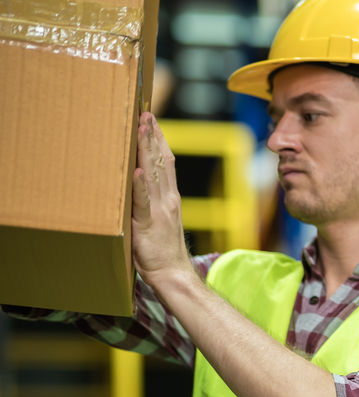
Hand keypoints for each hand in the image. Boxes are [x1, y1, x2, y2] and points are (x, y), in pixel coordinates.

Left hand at [131, 112, 192, 285]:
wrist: (173, 274)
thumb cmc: (163, 251)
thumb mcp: (161, 221)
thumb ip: (152, 202)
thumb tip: (140, 183)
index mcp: (171, 198)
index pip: (167, 163)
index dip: (159, 139)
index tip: (151, 119)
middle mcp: (168, 200)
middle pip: (161, 162)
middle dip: (152, 136)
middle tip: (145, 113)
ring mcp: (159, 210)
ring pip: (153, 174)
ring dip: (146, 150)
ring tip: (141, 129)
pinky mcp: (148, 224)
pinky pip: (143, 201)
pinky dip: (140, 185)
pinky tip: (137, 170)